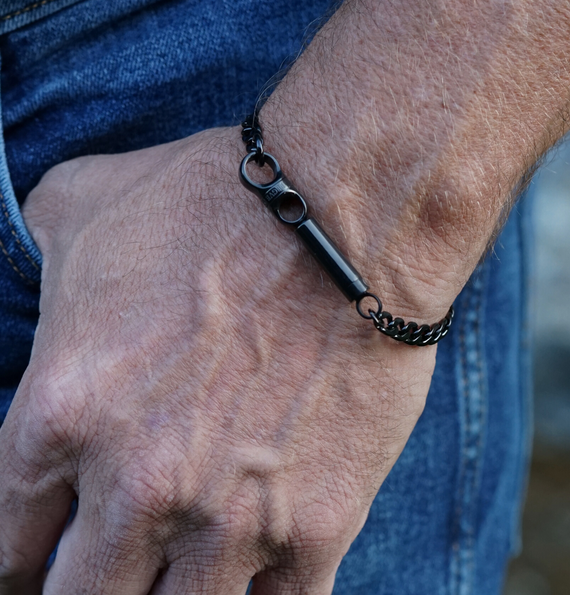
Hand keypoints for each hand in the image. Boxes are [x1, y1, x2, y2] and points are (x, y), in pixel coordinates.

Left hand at [0, 127, 437, 593]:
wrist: (345, 215)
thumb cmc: (214, 203)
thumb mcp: (83, 205)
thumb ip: (30, 258)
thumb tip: (32, 281)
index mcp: (64, 412)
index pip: (4, 542)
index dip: (11, 567)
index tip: (32, 566)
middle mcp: (139, 481)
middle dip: (77, 592)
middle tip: (95, 575)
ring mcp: (233, 515)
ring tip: (171, 579)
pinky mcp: (317, 522)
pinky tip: (252, 583)